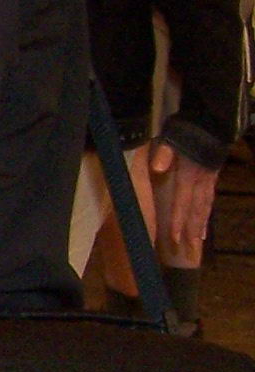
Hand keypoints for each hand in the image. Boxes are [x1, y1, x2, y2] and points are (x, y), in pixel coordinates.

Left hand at [150, 140, 218, 267]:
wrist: (213, 122)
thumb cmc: (187, 131)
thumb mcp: (173, 138)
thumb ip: (165, 152)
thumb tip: (158, 167)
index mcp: (190, 174)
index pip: (183, 202)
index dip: (178, 220)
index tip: (173, 236)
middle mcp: (201, 181)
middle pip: (196, 210)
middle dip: (191, 230)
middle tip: (186, 249)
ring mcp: (209, 181)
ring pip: (205, 207)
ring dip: (200, 225)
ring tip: (197, 242)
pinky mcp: (212, 178)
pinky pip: (210, 200)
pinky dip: (206, 214)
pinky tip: (204, 225)